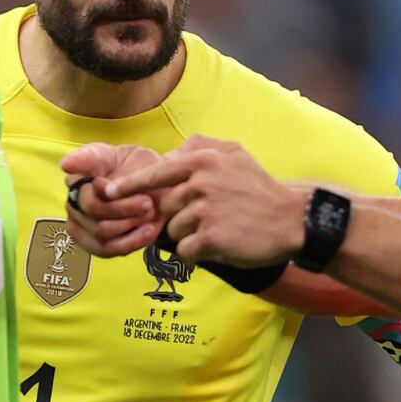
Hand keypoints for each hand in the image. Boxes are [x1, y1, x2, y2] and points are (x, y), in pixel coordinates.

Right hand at [61, 143, 163, 257]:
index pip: (84, 195)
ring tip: (149, 213)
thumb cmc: (131, 166)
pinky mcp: (100, 247)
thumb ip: (89, 157)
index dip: (105, 193)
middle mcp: (76, 208)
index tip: (124, 183)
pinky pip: (111, 251)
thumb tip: (64, 165)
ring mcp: (86, 230)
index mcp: (75, 185)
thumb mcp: (113, 154)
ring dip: (129, 225)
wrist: (156, 185)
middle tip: (147, 202)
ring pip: (103, 236)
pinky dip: (132, 242)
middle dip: (123, 209)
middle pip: (95, 217)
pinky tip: (148, 230)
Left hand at [99, 136, 305, 267]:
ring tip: (221, 229)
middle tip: (212, 217)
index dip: (129, 185)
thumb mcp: (235, 153)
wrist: (293, 219)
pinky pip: (186, 251)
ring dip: (191, 235)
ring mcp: (205, 211)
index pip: (155, 173)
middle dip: (180, 216)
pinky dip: (199, 253)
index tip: (107, 192)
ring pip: (174, 231)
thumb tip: (168, 156)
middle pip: (165, 207)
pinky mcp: (211, 239)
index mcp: (203, 161)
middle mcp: (200, 183)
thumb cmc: (260, 188)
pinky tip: (221, 244)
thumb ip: (200, 148)